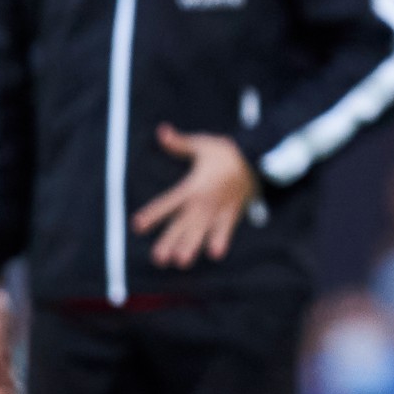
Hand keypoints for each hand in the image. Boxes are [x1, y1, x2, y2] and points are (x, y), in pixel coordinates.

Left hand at [132, 124, 256, 268]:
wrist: (256, 157)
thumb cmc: (225, 151)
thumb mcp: (202, 145)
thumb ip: (179, 143)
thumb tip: (161, 131)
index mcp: (192, 186)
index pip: (168, 202)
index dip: (153, 214)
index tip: (137, 225)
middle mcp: (203, 201)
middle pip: (183, 224)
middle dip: (170, 241)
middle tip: (158, 258)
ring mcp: (218, 209)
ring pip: (201, 231)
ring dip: (191, 246)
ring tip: (181, 262)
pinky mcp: (232, 212)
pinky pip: (226, 229)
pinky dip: (221, 240)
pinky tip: (215, 254)